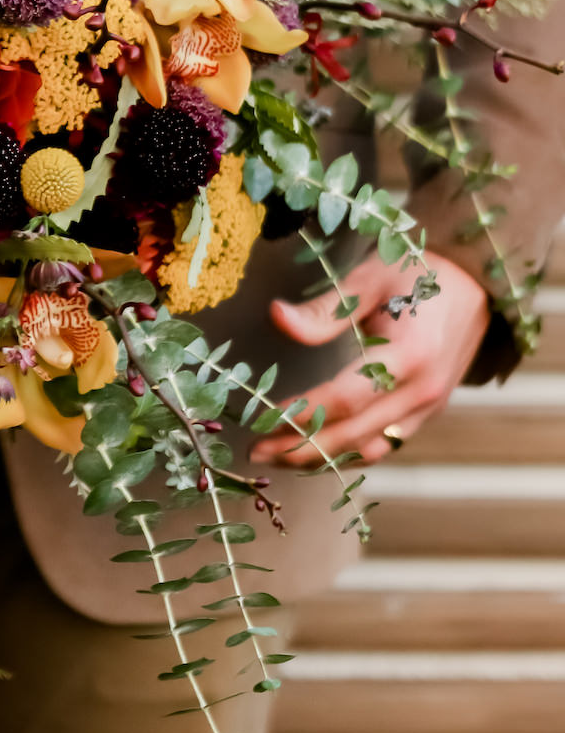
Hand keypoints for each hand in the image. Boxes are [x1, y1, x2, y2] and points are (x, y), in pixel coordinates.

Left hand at [260, 251, 490, 467]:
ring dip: (321, 459)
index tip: (262, 417)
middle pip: (355, 435)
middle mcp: (423, 391)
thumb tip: (276, 317)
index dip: (302, 412)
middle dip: (301, 447)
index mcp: (409, 355)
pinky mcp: (429, 413)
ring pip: (370, 450)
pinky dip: (348, 453)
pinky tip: (316, 451)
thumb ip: (325, 309)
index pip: (347, 398)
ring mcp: (429, 407)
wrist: (477, 283)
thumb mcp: (370, 279)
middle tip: (256, 450)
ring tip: (277, 457)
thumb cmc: (418, 273)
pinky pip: (386, 445)